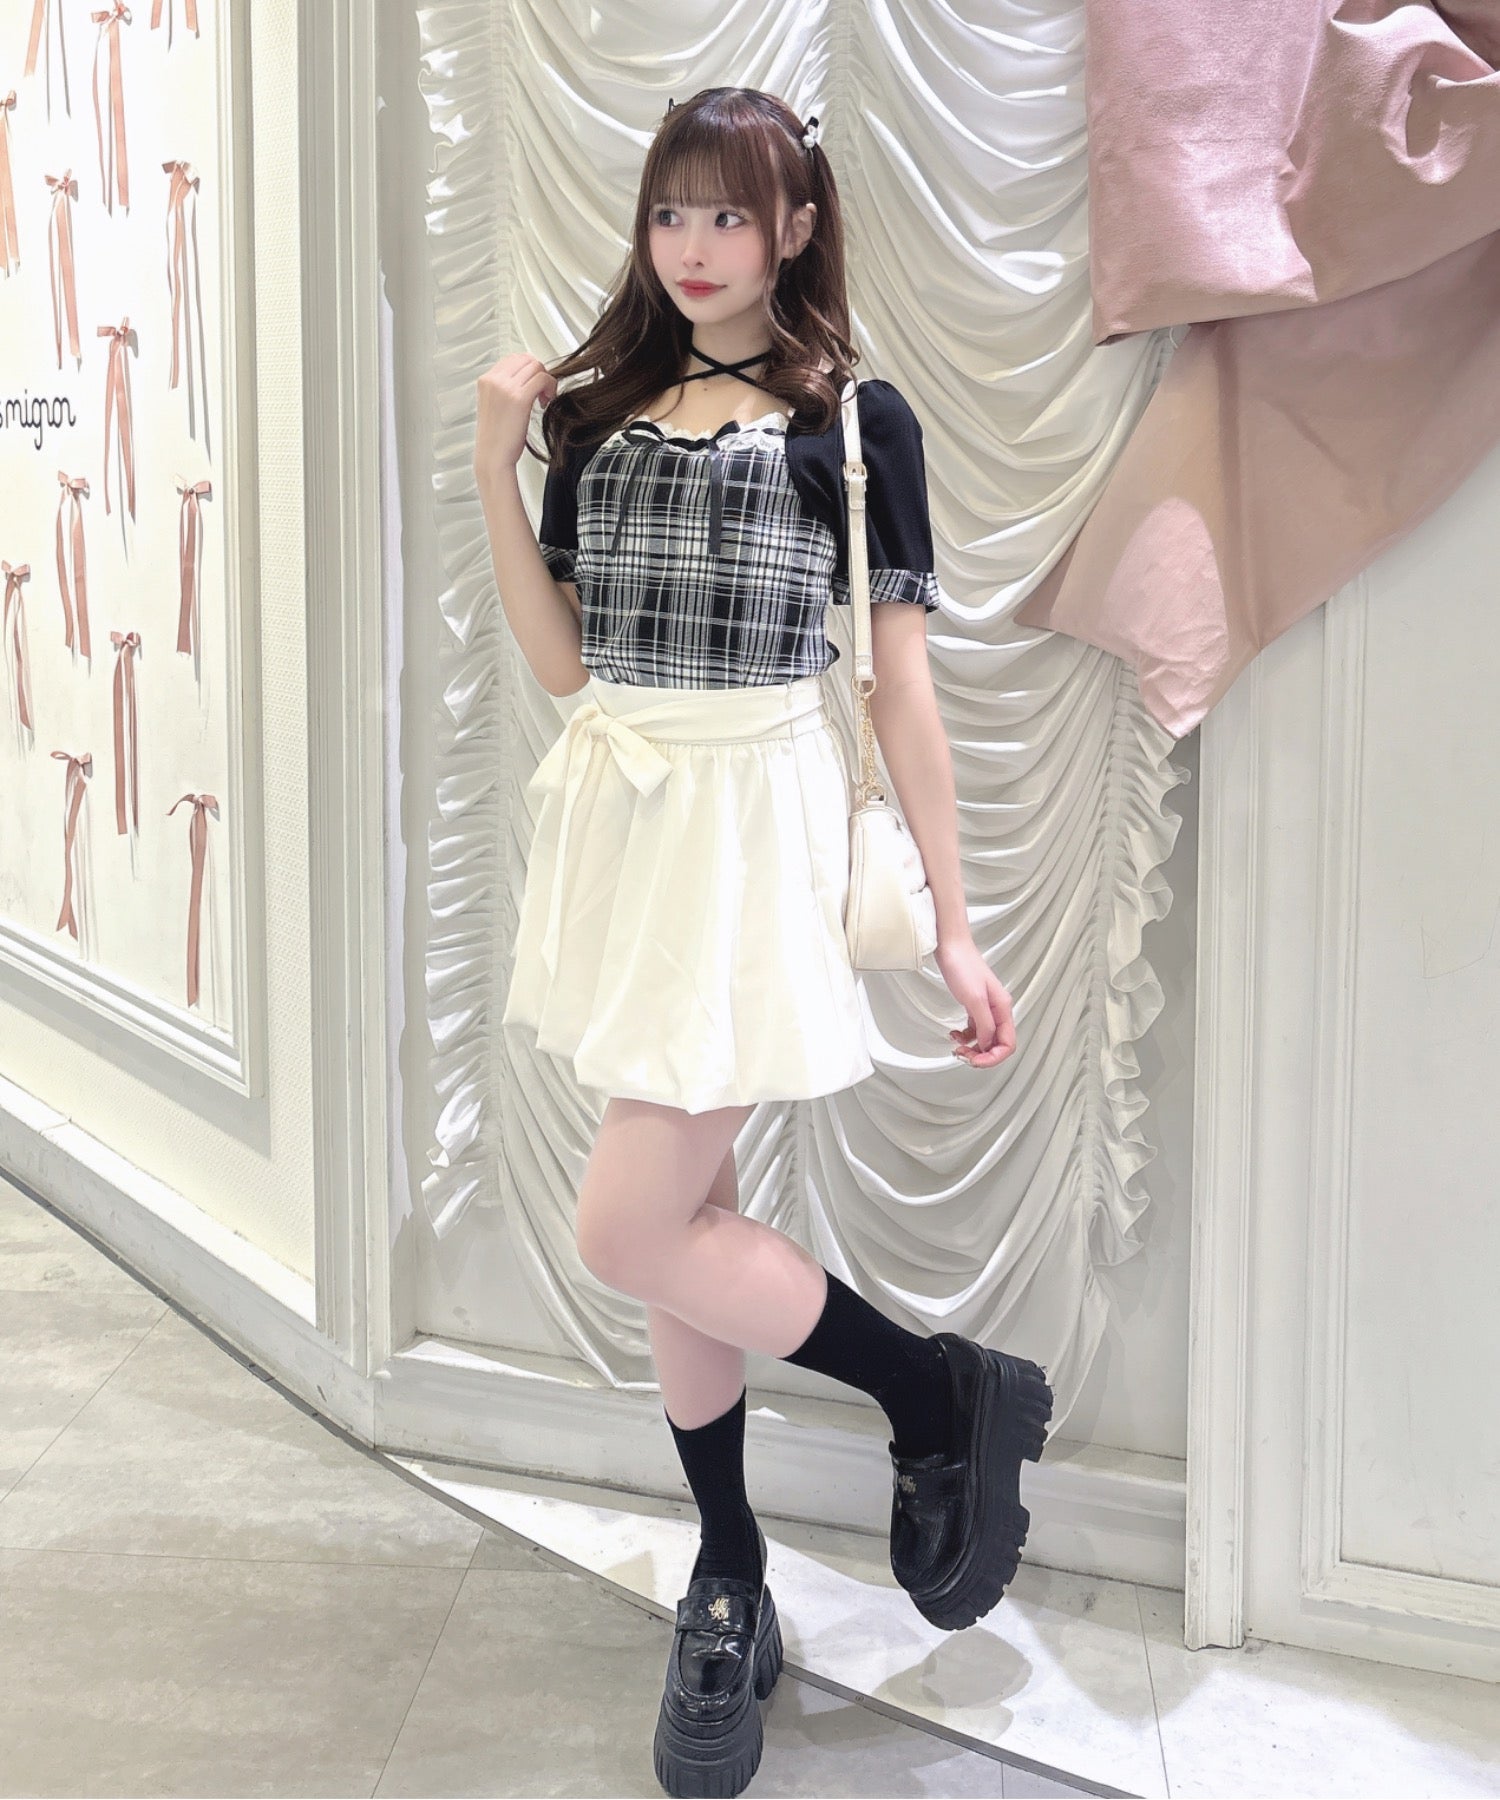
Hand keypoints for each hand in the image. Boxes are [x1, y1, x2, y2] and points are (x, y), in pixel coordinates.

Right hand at [474, 352, 557, 486]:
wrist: (493, 457)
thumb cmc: (495, 438)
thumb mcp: (494, 405)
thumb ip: (504, 388)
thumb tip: (525, 378)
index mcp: (485, 380)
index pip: (513, 358)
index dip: (528, 369)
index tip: (533, 384)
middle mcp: (494, 380)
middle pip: (526, 359)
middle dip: (538, 373)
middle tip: (541, 392)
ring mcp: (505, 387)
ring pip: (536, 366)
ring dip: (546, 380)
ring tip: (544, 399)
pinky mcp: (519, 398)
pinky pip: (543, 379)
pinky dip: (550, 387)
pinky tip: (545, 403)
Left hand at [934, 936, 1015, 1067]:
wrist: (951, 947)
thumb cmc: (962, 966)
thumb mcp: (974, 999)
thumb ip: (984, 1024)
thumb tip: (988, 1045)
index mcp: (1003, 1008)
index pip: (1008, 1043)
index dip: (993, 1057)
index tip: (976, 1061)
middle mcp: (997, 1010)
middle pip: (997, 1044)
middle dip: (981, 1055)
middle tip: (963, 1056)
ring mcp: (986, 1008)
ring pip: (985, 1039)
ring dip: (972, 1048)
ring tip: (956, 1047)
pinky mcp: (974, 1006)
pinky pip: (974, 1030)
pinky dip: (965, 1037)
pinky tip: (955, 1035)